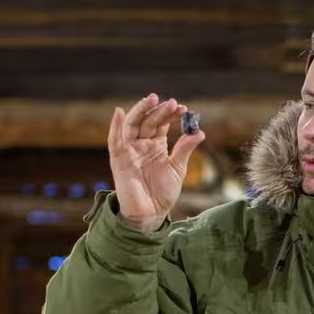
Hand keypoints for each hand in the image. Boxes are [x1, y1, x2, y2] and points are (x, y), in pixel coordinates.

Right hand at [108, 95, 203, 231]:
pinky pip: (114, 140)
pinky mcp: (118, 159)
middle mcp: (141, 144)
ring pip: (132, 125)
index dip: (171, 115)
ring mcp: (129, 150)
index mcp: (156, 145)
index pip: (161, 124)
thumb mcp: (177, 169)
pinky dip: (115, 126)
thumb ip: (184, 149)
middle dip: (159, 110)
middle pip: (148, 121)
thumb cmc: (162, 193)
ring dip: (141, 110)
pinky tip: (119, 112)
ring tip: (152, 99)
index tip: (184, 109)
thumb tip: (199, 131)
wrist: (150, 214)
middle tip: (172, 103)